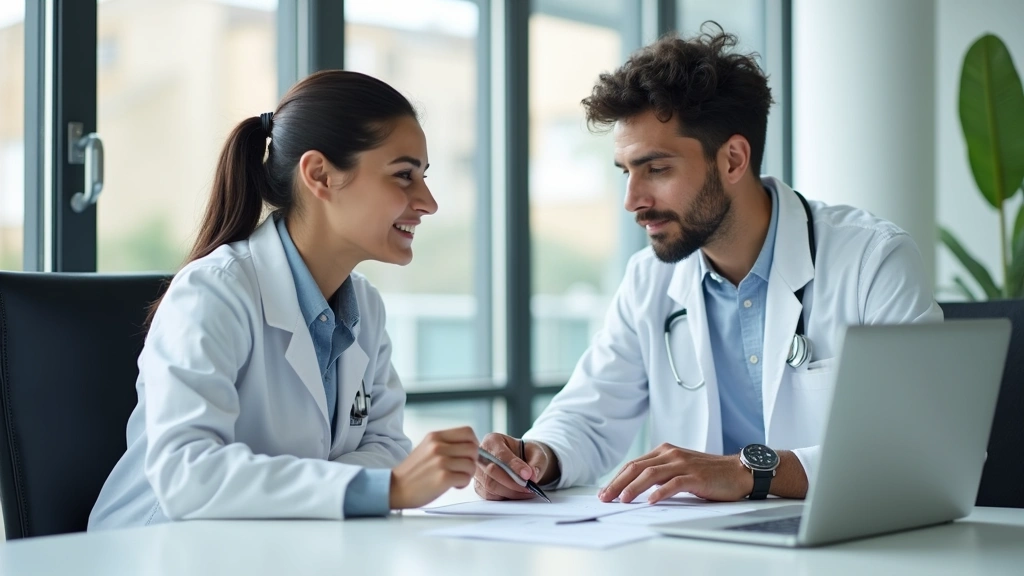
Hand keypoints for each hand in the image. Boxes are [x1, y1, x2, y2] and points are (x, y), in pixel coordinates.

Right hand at [389, 427, 478, 508]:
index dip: (473, 443)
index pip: (467, 432)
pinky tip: (453, 485)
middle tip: (462, 469)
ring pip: (471, 465)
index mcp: (435, 437)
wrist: (395, 488)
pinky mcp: (443, 478)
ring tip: (455, 478)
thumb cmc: (412, 472)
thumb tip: (471, 447)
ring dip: (467, 474)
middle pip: (473, 448)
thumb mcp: (427, 448)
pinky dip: (463, 483)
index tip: (469, 453)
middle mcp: (438, 446)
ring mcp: (441, 462)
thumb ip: (446, 444)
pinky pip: (466, 478)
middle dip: (472, 461)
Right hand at [473, 433, 551, 499]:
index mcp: (493, 441)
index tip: (527, 475)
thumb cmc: (526, 453)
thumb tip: (532, 476)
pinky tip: (518, 494)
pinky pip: (489, 495)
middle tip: (529, 487)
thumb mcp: (536, 452)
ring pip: (490, 486)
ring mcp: (478, 472)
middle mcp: (481, 455)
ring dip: (511, 492)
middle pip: (491, 471)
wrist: (521, 461)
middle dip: (512, 482)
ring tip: (527, 491)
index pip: (500, 454)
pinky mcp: (479, 486)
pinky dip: (505, 497)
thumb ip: (536, 462)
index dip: (513, 465)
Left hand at [598, 443, 752, 503]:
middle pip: (637, 467)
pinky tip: (651, 501)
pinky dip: (661, 492)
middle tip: (606, 497)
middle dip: (618, 483)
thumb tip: (634, 488)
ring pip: (651, 474)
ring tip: (623, 499)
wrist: (737, 471)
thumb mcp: (679, 469)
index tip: (604, 492)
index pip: (634, 464)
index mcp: (664, 451)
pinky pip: (674, 483)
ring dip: (634, 487)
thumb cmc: (708, 473)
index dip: (616, 478)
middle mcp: (671, 454)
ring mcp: (683, 464)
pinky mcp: (695, 476)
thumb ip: (660, 474)